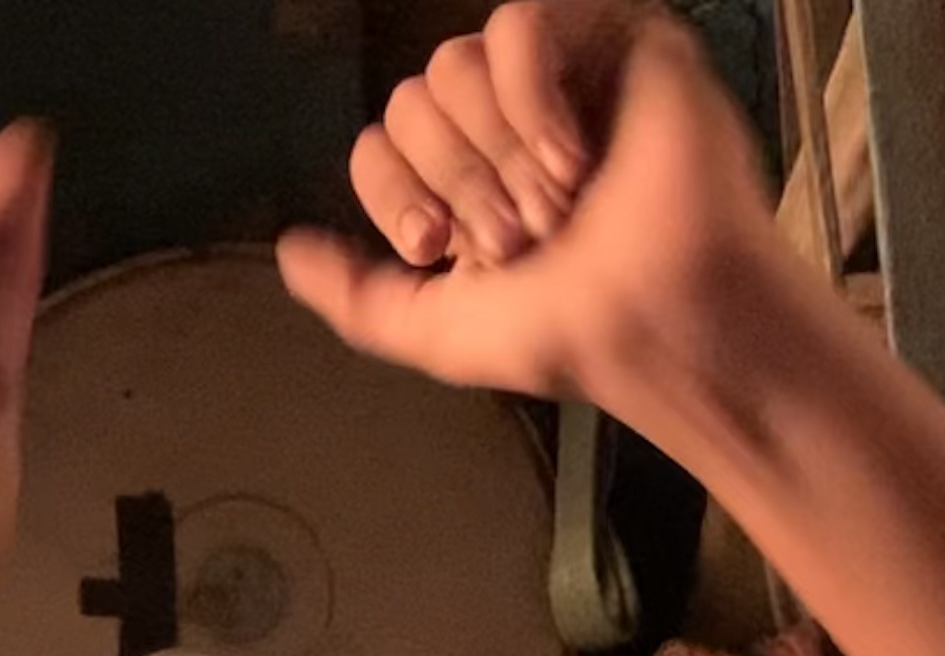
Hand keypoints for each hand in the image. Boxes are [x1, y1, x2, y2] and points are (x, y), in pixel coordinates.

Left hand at [277, 1, 782, 411]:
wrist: (656, 326)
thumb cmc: (568, 335)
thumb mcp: (435, 330)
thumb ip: (357, 297)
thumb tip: (288, 250)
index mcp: (467, 176)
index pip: (381, 141)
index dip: (395, 192)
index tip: (438, 248)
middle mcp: (507, 120)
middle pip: (411, 100)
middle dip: (457, 183)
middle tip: (519, 241)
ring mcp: (561, 75)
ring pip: (454, 64)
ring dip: (497, 155)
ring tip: (557, 208)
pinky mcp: (615, 39)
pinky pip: (519, 24)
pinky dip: (529, 99)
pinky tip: (573, 158)